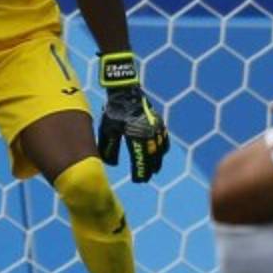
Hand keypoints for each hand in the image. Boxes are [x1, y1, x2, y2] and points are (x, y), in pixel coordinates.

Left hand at [96, 51, 169, 182]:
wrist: (126, 91)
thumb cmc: (114, 111)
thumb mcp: (108, 129)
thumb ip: (109, 147)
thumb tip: (110, 164)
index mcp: (136, 136)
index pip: (140, 159)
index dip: (140, 172)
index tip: (138, 181)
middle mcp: (149, 133)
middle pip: (152, 157)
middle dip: (149, 169)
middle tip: (145, 178)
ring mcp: (156, 127)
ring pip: (160, 148)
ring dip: (157, 160)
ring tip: (154, 169)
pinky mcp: (158, 121)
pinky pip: (164, 138)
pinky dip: (163, 147)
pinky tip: (160, 153)